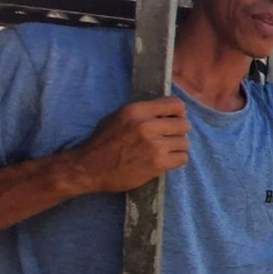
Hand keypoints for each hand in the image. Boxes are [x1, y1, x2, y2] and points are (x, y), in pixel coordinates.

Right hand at [67, 97, 188, 192]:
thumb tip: (168, 111)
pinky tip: (163, 161)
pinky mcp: (157, 163)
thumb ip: (143, 112)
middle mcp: (146, 125)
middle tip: (167, 139)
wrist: (88, 168)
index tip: (171, 120)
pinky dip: (175, 160)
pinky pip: (182, 158)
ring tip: (162, 151)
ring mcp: (153, 145)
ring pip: (184, 142)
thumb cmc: (102, 142)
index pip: (176, 104)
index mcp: (137, 110)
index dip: (177, 113)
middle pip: (184, 124)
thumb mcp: (119, 117)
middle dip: (177, 132)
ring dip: (176, 148)